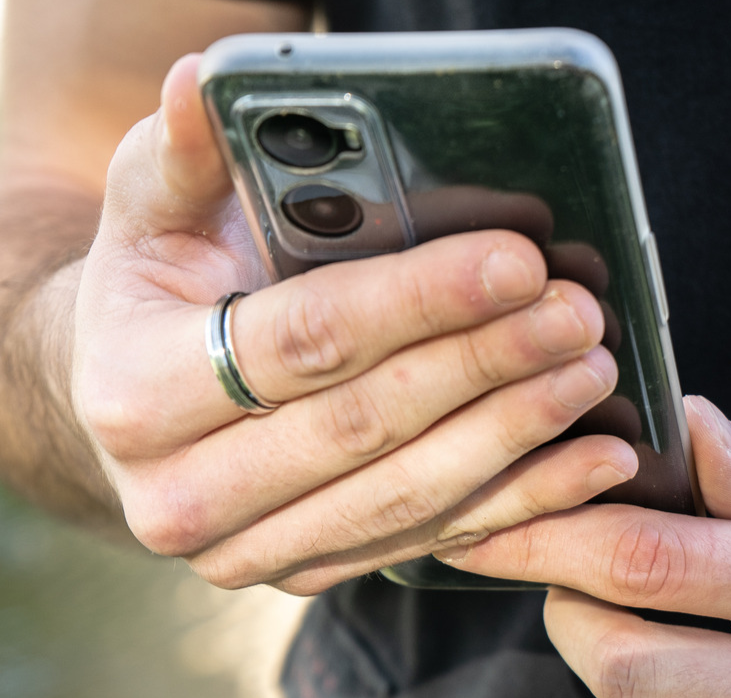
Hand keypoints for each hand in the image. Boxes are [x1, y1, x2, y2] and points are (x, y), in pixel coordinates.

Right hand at [73, 55, 637, 592]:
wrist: (132, 409)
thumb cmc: (155, 297)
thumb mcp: (148, 216)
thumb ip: (180, 158)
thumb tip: (201, 84)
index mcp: (140, 395)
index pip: (306, 342)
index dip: (419, 302)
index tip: (518, 262)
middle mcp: (186, 496)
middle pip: (369, 427)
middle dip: (486, 366)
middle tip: (577, 317)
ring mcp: (254, 551)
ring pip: (409, 496)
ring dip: (516, 436)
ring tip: (592, 376)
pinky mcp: (311, 573)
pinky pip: (429, 540)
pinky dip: (519, 503)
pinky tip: (588, 466)